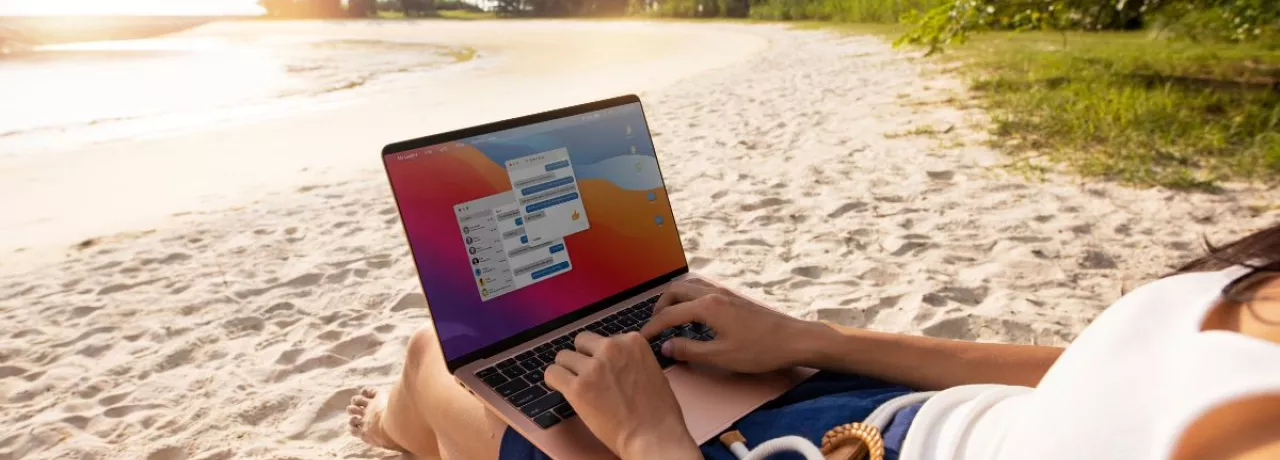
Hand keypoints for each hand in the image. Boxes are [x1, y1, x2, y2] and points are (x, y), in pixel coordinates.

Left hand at [544, 332, 700, 459]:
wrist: (653, 435)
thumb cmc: (658, 411)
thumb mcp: (652, 369)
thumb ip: (631, 359)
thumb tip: (614, 362)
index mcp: (632, 341)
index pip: (603, 339)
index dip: (601, 355)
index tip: (603, 369)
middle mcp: (611, 348)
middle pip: (581, 342)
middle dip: (583, 358)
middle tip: (588, 376)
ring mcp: (593, 367)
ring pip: (563, 356)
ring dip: (568, 370)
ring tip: (575, 385)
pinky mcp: (577, 387)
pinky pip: (552, 373)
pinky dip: (554, 380)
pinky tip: (560, 388)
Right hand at [640, 278, 822, 372]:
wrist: (793, 339)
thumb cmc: (759, 350)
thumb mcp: (721, 357)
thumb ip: (690, 351)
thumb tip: (666, 346)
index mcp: (706, 307)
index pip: (669, 314)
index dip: (652, 327)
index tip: (641, 339)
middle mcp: (713, 294)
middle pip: (675, 291)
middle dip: (660, 307)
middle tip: (655, 326)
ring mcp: (725, 294)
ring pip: (689, 287)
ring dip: (675, 301)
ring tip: (671, 322)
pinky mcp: (734, 299)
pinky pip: (703, 291)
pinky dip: (690, 300)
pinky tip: (696, 321)